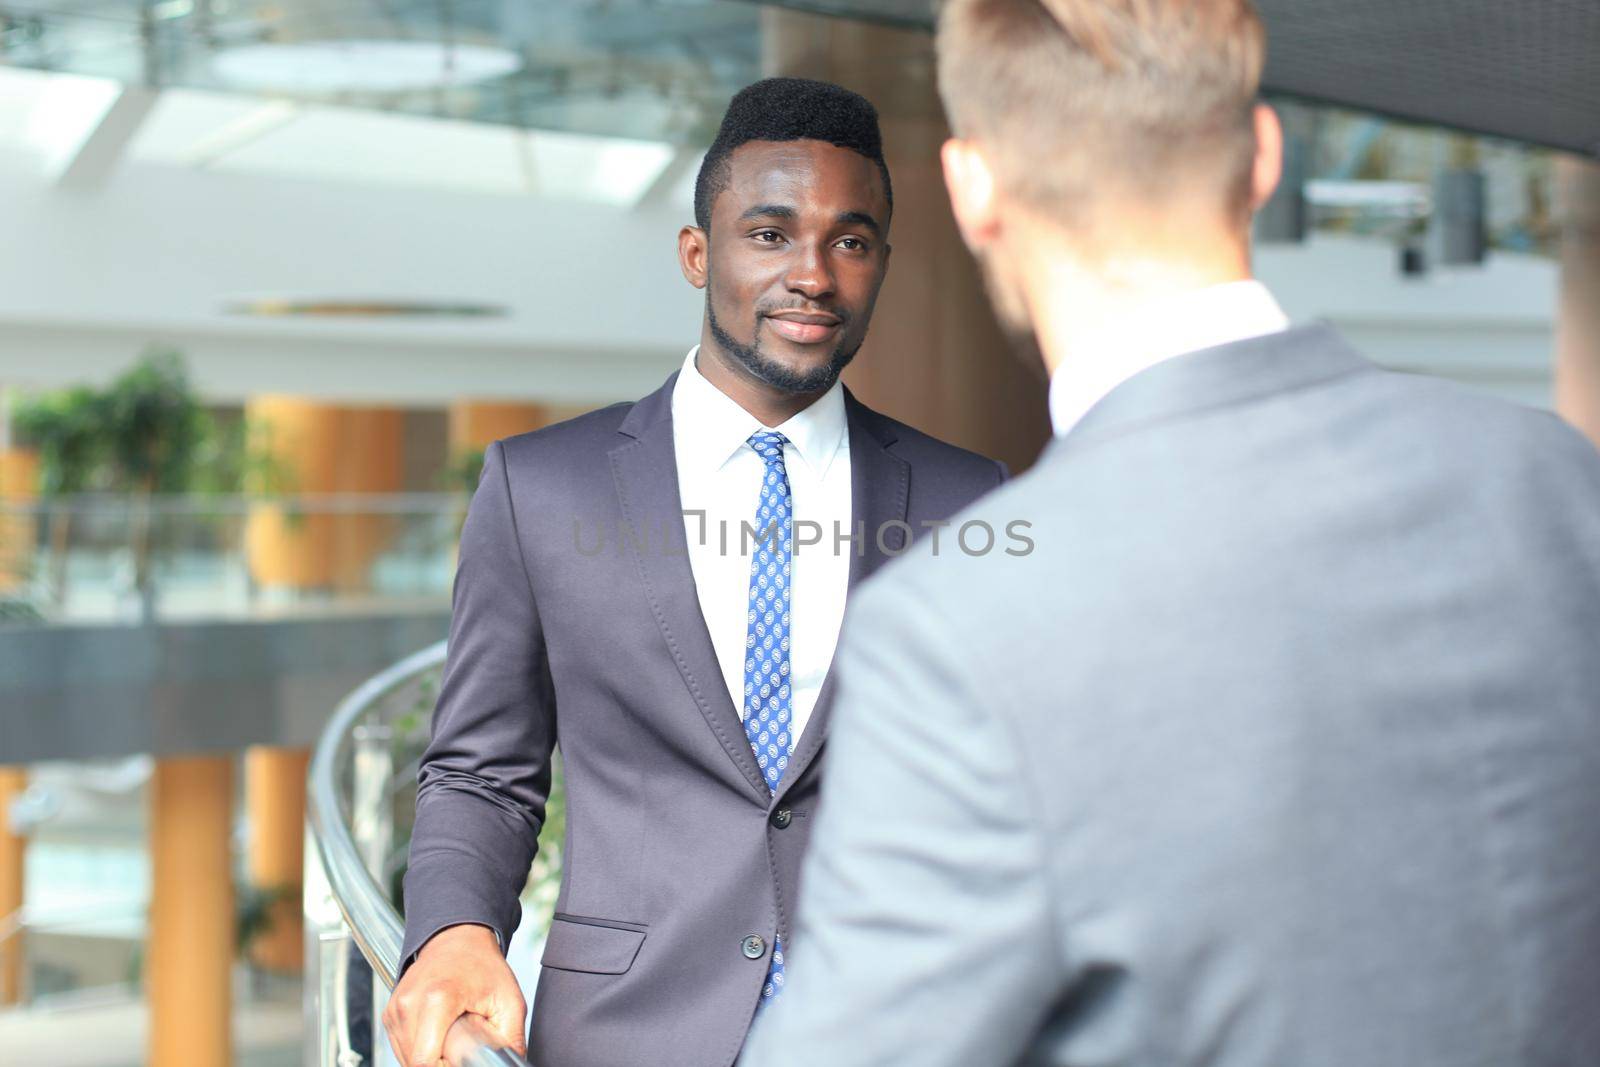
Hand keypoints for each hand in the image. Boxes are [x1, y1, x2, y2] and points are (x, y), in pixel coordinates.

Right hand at [383, 923, 527, 1065]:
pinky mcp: (390, 1013)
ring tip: (449, 1043)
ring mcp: (395, 1008)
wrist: (459, 938)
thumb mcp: (509, 1001)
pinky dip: (418, 1050)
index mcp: (437, 999)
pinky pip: (400, 1047)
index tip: (460, 1064)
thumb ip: (511, 1039)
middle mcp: (408, 1003)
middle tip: (459, 1054)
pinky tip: (436, 1037)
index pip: (425, 1061)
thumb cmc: (482, 964)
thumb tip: (513, 1064)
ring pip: (405, 1058)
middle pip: (414, 1063)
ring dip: (427, 1060)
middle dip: (439, 1066)